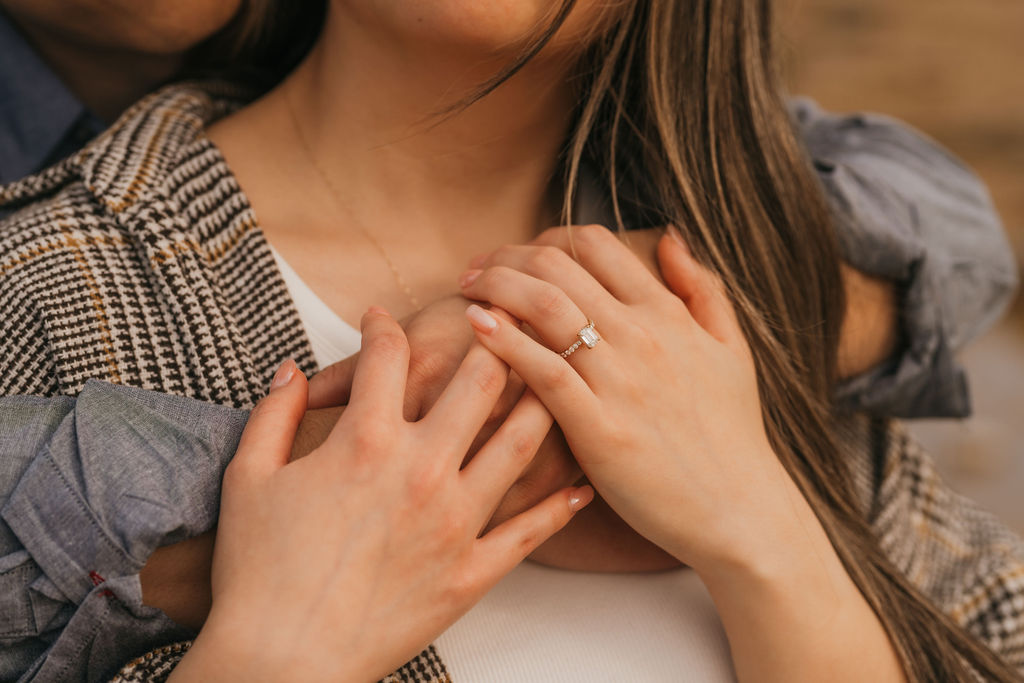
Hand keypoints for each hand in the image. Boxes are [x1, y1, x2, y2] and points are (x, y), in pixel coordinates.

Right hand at [170, 309, 591, 681]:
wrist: (284, 660)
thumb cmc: (258, 573)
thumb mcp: (248, 478)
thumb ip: (274, 414)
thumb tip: (290, 371)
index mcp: (365, 442)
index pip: (386, 356)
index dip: (383, 325)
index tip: (383, 318)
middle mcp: (422, 470)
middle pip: (479, 381)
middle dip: (493, 340)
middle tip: (500, 324)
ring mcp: (455, 521)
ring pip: (521, 442)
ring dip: (541, 400)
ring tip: (554, 377)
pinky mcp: (473, 571)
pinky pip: (530, 530)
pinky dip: (559, 504)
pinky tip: (578, 484)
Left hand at [457, 225, 806, 572]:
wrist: (740, 510)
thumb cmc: (732, 433)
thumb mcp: (732, 349)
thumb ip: (702, 289)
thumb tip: (668, 236)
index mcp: (668, 314)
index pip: (595, 245)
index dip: (547, 239)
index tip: (520, 256)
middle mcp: (643, 336)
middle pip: (558, 267)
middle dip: (507, 257)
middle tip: (476, 269)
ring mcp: (620, 381)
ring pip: (545, 307)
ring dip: (496, 286)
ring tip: (467, 289)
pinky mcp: (600, 429)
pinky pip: (544, 371)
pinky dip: (505, 341)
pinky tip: (477, 325)